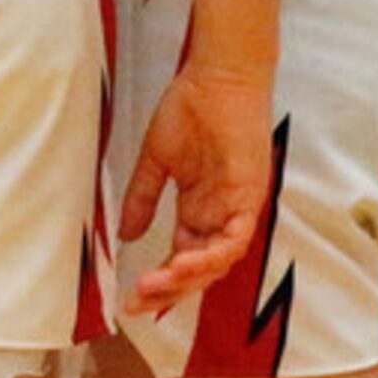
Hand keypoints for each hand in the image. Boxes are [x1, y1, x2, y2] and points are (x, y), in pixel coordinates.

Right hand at [119, 64, 274, 314]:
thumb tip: (127, 235)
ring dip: (189, 276)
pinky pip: (237, 236)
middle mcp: (221, 217)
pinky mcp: (250, 195)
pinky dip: (215, 253)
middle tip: (139, 300)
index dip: (160, 281)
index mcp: (200, 210)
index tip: (130, 299)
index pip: (182, 258)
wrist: (217, 77)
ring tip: (158, 282)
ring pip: (219, 260)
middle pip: (200, 269)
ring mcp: (237, 208)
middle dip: (170, 289)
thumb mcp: (157, 159)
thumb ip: (143, 197)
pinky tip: (187, 261)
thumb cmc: (190, 109)